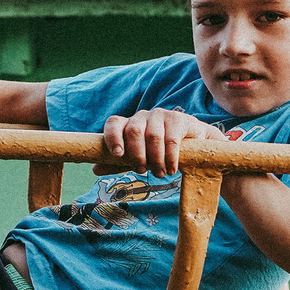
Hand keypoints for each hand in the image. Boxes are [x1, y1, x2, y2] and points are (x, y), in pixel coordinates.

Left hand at [97, 108, 223, 175]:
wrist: (193, 144)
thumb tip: (95, 169)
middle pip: (133, 131)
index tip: (118, 154)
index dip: (113, 137)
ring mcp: (160, 115)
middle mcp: (141, 116)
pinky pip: (171, 139)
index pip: (113, 123)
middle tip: (142, 171)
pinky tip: (172, 168)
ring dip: (155, 160)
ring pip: (153, 136)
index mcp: (128, 124)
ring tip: (160, 174)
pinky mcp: (178, 119)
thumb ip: (118, 163)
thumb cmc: (158, 151)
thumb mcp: (137, 158)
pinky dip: (170, 157)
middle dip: (137, 155)